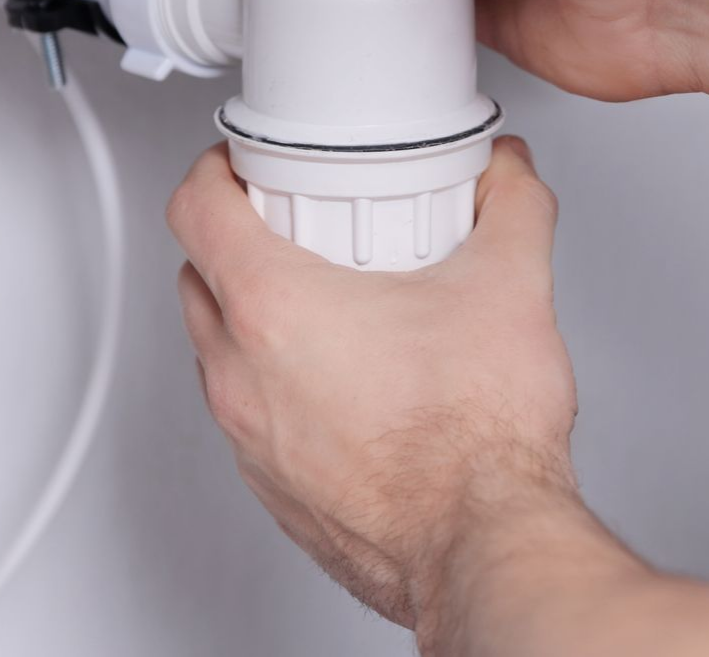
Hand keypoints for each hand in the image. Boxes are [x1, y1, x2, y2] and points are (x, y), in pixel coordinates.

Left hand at [168, 137, 577, 627]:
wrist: (480, 545)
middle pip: (197, 272)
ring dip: (250, 311)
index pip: (196, 207)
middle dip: (237, 235)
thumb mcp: (509, 283)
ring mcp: (249, 436)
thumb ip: (512, 203)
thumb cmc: (473, 441)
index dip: (215, 168)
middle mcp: (243, 375)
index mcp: (276, 310)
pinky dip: (270, 378)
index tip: (243, 163)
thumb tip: (507, 174)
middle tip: (296, 221)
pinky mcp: (271, 483)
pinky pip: (245, 409)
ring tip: (324, 296)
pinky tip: (340, 374)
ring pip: (216, 346)